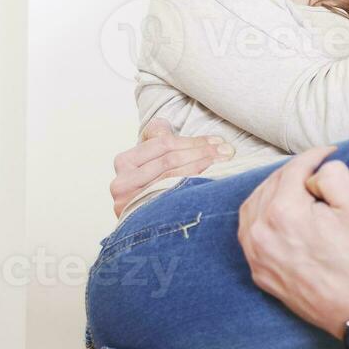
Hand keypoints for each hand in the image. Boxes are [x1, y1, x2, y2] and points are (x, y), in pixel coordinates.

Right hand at [109, 118, 233, 217]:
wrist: (142, 222)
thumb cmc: (151, 183)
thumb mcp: (151, 156)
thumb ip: (157, 136)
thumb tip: (166, 126)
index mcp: (125, 161)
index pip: (163, 144)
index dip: (193, 141)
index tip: (218, 141)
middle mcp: (122, 183)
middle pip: (169, 160)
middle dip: (202, 152)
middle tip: (227, 151)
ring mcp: (131, 203)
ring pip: (172, 178)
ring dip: (203, 167)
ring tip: (224, 163)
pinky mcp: (142, 219)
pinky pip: (173, 199)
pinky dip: (194, 187)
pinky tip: (211, 182)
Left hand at [238, 146, 348, 339]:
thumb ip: (333, 175)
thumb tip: (314, 173)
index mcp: (283, 212)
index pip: (293, 169)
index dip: (313, 156)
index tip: (329, 152)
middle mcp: (261, 232)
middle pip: (270, 184)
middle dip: (294, 172)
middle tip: (316, 169)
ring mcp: (256, 254)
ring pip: (253, 205)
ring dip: (273, 190)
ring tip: (296, 187)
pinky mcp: (258, 271)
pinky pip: (249, 232)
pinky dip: (261, 215)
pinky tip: (279, 213)